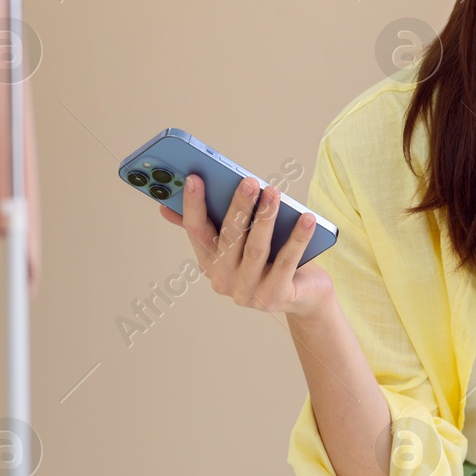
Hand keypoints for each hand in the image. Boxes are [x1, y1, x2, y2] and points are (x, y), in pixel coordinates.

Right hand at [159, 174, 334, 318]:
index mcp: (210, 263)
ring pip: (256, 249)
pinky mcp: (274, 297)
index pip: (196, 231)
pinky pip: (287, 261)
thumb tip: (169, 205)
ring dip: (266, 218)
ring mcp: (248, 292)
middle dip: (239, 207)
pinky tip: (307, 218)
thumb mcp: (242, 242)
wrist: (305, 296)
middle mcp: (224, 280)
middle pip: (229, 238)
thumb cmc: (271, 260)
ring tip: (274, 192)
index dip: (193, 205)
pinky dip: (298, 238)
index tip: (195, 178)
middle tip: (249, 182)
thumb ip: (215, 224)